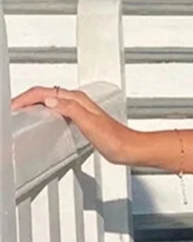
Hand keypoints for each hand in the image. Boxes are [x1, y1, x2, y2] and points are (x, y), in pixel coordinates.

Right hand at [11, 85, 134, 164]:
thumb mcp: (89, 123)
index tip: (15, 105)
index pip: (45, 92)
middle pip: (45, 93)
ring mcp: (80, 110)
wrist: (129, 149)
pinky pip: (57, 109)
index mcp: (77, 99)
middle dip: (27, 98)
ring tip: (22, 109)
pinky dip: (45, 110)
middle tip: (14, 106)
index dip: (27, 97)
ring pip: (50, 100)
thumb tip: (51, 100)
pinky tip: (43, 117)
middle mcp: (78, 102)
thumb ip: (69, 109)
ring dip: (34, 103)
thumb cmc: (115, 139)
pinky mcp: (81, 119)